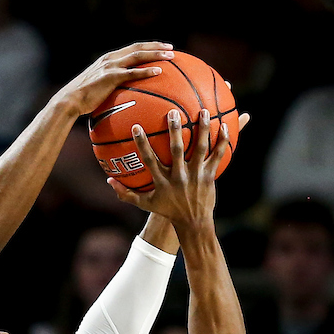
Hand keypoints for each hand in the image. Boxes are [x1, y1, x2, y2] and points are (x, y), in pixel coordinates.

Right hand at [58, 42, 174, 115]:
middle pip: (138, 48)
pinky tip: (158, 72)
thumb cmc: (81, 98)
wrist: (69, 100)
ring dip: (156, 55)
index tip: (162, 47)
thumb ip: (109, 84)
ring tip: (171, 57)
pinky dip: (146, 71)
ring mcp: (110, 67)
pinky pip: (132, 73)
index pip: (132, 48)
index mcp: (108, 59)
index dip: (148, 46)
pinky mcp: (110, 77)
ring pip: (138, 56)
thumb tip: (120, 92)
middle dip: (156, 47)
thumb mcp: (96, 86)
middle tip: (171, 49)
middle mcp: (110, 59)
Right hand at [107, 108, 230, 228]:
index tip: (136, 127)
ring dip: (202, 129)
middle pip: (176, 150)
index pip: (149, 160)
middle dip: (174, 130)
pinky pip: (217, 155)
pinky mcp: (209, 175)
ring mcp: (195, 175)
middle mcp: (179, 176)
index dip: (142, 144)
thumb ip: (126, 193)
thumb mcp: (144, 204)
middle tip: (173, 112)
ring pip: (200, 149)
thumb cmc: (167, 210)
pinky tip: (224, 125)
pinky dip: (222, 140)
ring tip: (203, 111)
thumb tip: (109, 181)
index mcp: (162, 181)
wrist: (193, 222)